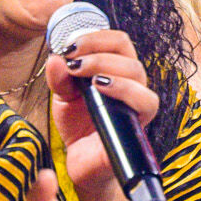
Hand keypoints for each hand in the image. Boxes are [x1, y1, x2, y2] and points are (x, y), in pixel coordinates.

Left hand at [47, 25, 158, 200]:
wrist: (82, 162)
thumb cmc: (79, 126)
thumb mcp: (62, 97)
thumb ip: (59, 78)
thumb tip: (55, 57)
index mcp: (116, 71)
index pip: (118, 42)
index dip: (95, 37)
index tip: (68, 46)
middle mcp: (131, 84)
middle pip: (128, 52)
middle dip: (97, 49)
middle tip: (72, 60)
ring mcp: (137, 104)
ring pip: (137, 72)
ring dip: (106, 65)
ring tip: (81, 71)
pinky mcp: (139, 123)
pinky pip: (146, 101)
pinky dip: (124, 89)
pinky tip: (100, 88)